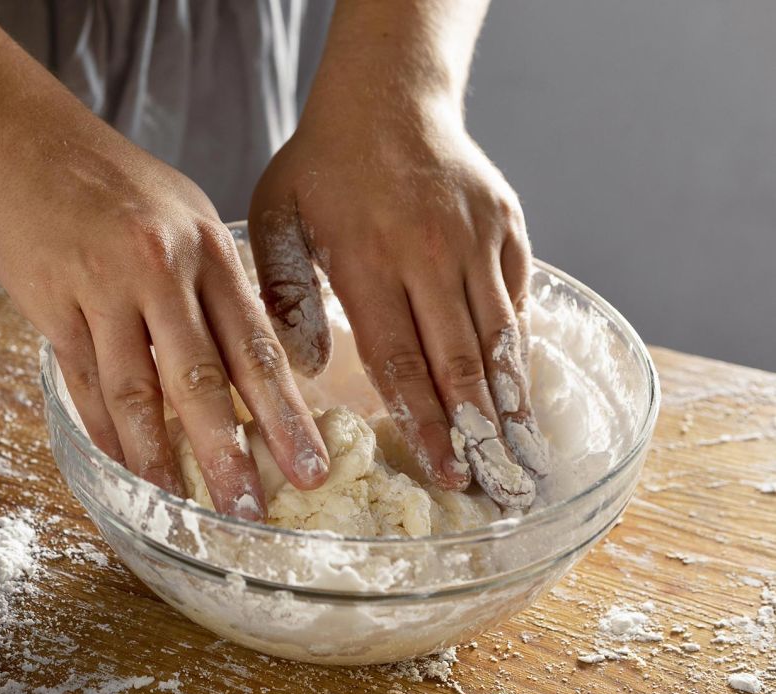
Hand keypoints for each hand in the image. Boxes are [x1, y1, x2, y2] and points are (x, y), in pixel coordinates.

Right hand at [0, 119, 329, 519]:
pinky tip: (124, 468)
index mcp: (209, 250)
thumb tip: (255, 368)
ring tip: (180, 507)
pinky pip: (84, 383)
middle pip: (201, 380)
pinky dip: (105, 432)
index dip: (285, 415)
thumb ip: (219, 289)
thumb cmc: (117, 184)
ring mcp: (102, 288)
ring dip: (159, 459)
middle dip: (229, 455)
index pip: (256, 347)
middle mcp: (161, 270)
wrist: (25, 143)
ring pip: (136, 392)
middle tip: (249, 512)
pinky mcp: (52, 305)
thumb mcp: (188, 216)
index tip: (308, 468)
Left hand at [249, 100, 547, 507]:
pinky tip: (522, 391)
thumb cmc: (321, 167)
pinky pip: (517, 296)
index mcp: (368, 259)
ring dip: (513, 400)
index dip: (427, 421)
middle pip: (460, 359)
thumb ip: (284, 292)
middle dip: (479, 430)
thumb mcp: (277, 218)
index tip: (447, 470)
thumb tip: (307, 368)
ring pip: (499, 335)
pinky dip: (519, 346)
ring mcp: (476, 239)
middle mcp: (429, 254)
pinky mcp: (508, 225)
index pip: (402, 359)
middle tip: (499, 485)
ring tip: (527, 455)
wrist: (387, 97)